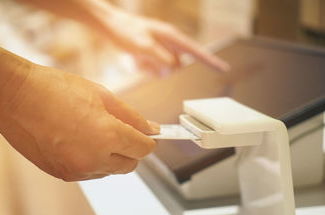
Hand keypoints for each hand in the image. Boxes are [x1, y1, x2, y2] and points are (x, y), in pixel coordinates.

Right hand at [0, 63, 158, 180]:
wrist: (14, 97)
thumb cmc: (54, 89)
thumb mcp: (101, 95)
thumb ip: (131, 116)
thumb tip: (151, 129)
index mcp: (107, 136)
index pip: (143, 149)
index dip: (148, 140)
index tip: (148, 135)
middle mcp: (93, 160)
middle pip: (129, 165)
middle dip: (131, 150)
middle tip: (123, 132)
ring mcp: (76, 170)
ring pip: (109, 170)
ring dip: (111, 156)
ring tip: (93, 131)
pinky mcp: (61, 174)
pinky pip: (89, 173)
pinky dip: (92, 161)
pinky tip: (78, 140)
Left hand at [100, 9, 229, 74]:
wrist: (109, 25)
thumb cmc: (125, 31)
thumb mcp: (143, 47)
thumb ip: (161, 60)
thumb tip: (173, 70)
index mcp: (172, 37)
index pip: (196, 52)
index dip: (210, 61)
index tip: (223, 69)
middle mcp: (169, 43)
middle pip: (176, 66)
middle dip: (162, 68)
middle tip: (145, 59)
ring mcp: (161, 48)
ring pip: (164, 69)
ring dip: (150, 68)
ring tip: (137, 57)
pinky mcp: (153, 53)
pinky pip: (154, 68)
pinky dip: (144, 67)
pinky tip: (134, 58)